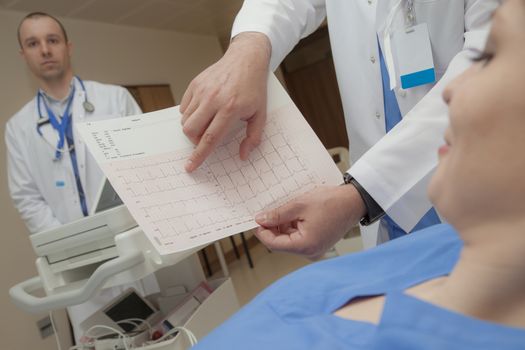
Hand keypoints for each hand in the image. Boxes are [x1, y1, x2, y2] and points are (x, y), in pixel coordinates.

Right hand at [180, 32, 270, 171]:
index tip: (190, 166)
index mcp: (230, 109)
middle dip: (195, 141)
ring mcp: (202, 90)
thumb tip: (243, 155)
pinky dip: (190, 114)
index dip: (199, 155)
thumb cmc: (254, 88)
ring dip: (193, 128)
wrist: (246, 59)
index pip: (210, 138)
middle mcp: (213, 99)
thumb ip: (253, 137)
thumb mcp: (261, 114)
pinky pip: (184, 107)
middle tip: (206, 138)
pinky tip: (204, 110)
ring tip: (207, 122)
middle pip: (191, 130)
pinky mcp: (195, 84)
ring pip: (185, 120)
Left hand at [254, 185, 366, 258]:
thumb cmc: (332, 202)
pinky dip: (292, 226)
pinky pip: (298, 237)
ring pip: (289, 239)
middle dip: (272, 228)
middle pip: (281, 243)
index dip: (261, 232)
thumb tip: (260, 220)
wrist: (353, 201)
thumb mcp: (299, 205)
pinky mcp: (317, 243)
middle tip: (266, 211)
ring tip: (283, 209)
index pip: (274, 244)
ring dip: (282, 226)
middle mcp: (310, 252)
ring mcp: (314, 249)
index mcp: (305, 246)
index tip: (255, 220)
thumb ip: (277, 215)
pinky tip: (293, 213)